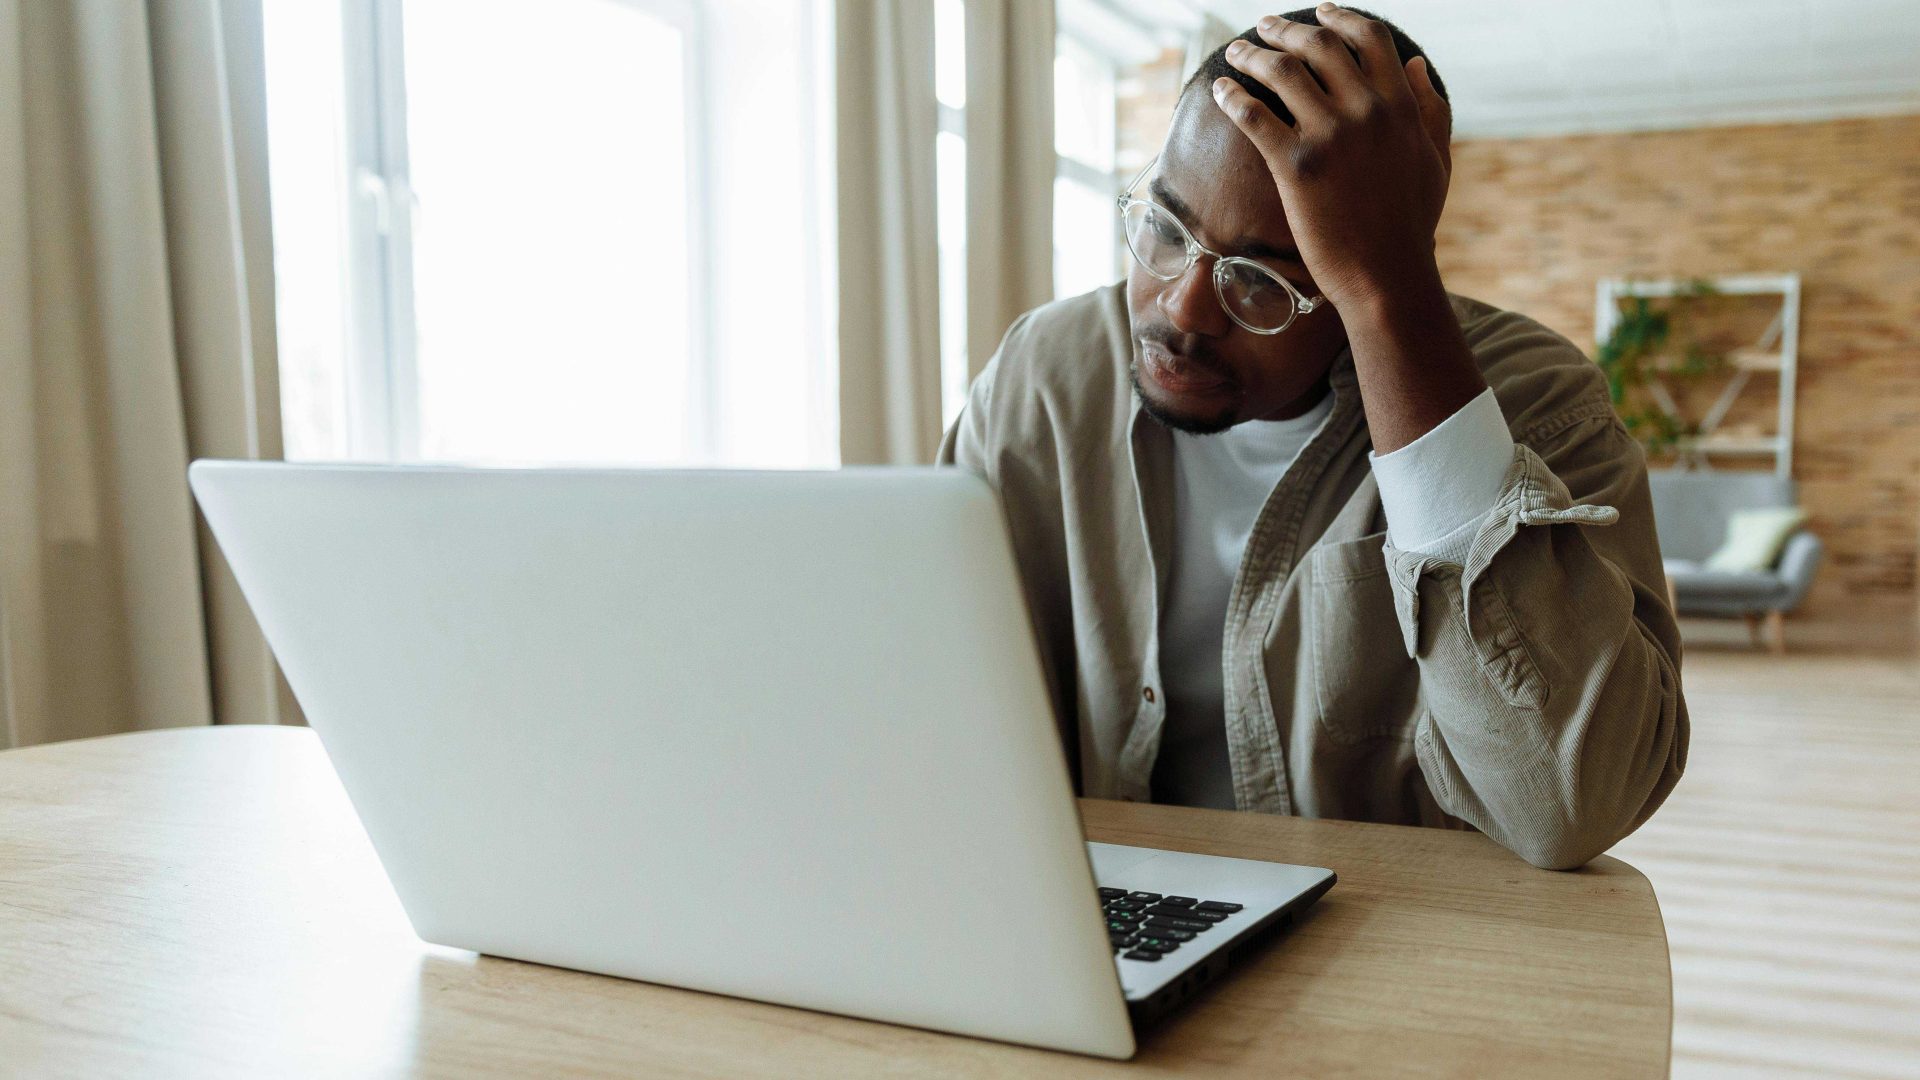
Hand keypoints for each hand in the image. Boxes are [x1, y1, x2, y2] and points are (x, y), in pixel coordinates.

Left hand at [1212, 4, 1452, 312]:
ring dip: (1253, 54)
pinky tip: (1220, 91)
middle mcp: (1366, 110)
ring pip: (1282, 71)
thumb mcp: (1435, 159)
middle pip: (1318, 45)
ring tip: (1235, 52)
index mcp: (1400, 105)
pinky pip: (1254, 114)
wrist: (1386, 276)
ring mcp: (1330, 135)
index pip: (1367, 38)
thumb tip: (1415, 64)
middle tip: (1263, 28)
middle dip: (1285, 29)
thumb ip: (1430, 108)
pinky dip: (1232, 96)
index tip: (1319, 11)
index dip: (1339, 17)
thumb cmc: (1411, 224)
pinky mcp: (1295, 165)